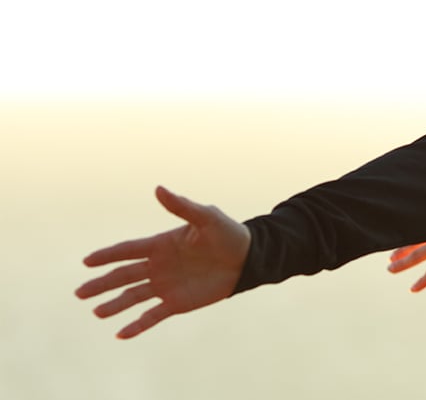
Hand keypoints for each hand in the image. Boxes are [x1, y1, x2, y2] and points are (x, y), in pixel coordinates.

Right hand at [75, 186, 250, 338]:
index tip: (86, 261)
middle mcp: (158, 266)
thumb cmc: (228, 234)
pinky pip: (153, 316)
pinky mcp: (177, 303)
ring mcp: (166, 286)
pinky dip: (137, 325)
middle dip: (101, 285)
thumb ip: (181, 206)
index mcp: (160, 245)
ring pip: (133, 297)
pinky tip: (121, 335)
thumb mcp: (206, 218)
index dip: (107, 256)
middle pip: (123, 276)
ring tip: (97, 313)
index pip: (127, 251)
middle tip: (79, 293)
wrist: (248, 259)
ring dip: (115, 305)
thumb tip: (158, 189)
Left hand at [387, 232, 425, 291]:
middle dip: (403, 250)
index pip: (424, 231)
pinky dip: (423, 281)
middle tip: (391, 257)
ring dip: (403, 263)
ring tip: (390, 269)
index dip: (413, 237)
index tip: (403, 239)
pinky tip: (413, 289)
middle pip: (416, 242)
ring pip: (417, 256)